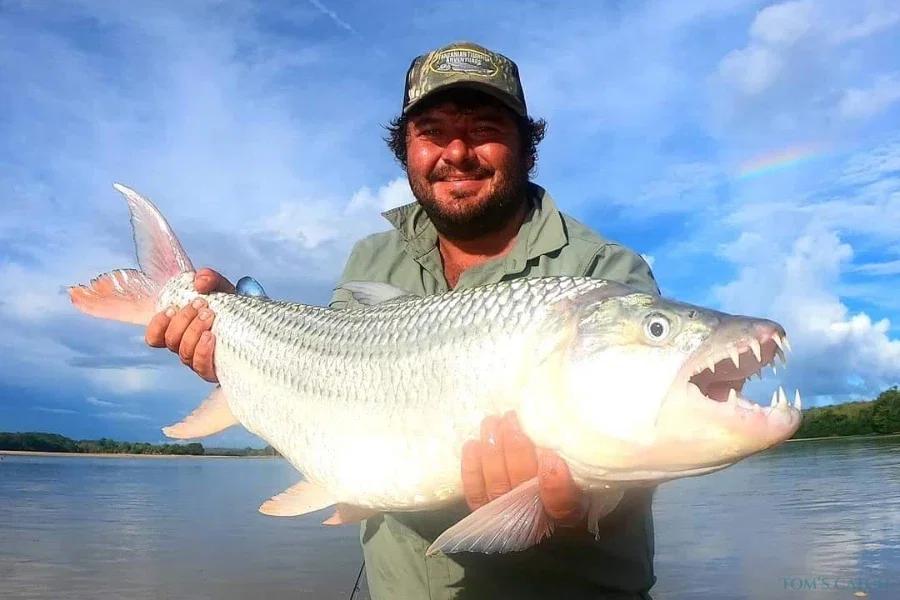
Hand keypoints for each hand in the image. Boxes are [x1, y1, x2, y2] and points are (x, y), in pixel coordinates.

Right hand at [145, 268, 234, 382]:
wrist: (262, 328)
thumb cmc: (236, 308)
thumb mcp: (224, 289)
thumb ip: (211, 279)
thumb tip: (200, 281)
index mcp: (181, 331)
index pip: (155, 337)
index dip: (157, 325)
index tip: (171, 308)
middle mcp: (187, 348)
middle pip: (170, 341)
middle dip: (183, 319)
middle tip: (201, 304)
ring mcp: (201, 361)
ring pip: (183, 353)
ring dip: (193, 331)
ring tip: (209, 315)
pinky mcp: (216, 371)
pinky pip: (201, 366)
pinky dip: (202, 350)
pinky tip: (211, 336)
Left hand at [461, 411, 584, 525]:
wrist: (541, 500)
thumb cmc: (569, 477)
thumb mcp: (580, 473)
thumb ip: (575, 459)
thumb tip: (568, 431)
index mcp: (568, 513)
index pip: (563, 507)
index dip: (556, 486)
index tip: (552, 457)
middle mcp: (537, 519)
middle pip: (523, 490)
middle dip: (516, 452)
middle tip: (512, 420)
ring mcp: (507, 517)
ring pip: (497, 487)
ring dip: (492, 452)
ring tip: (492, 422)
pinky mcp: (485, 511)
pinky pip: (476, 493)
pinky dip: (471, 468)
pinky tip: (473, 444)